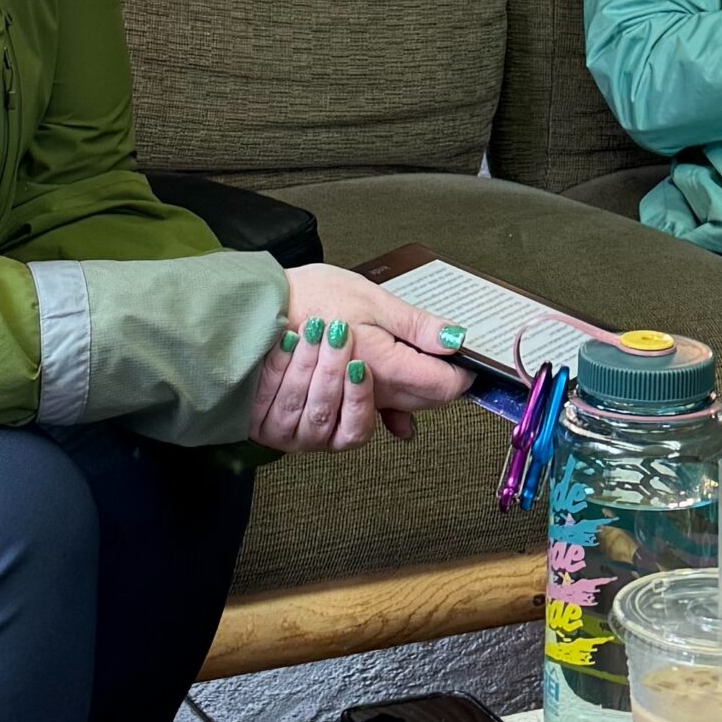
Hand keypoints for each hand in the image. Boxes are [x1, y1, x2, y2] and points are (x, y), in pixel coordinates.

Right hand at [247, 266, 474, 452]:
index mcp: (384, 366)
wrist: (256, 314)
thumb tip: (457, 338)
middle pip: (426, 403)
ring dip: (410, 392)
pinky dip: (379, 408)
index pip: (444, 387)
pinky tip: (379, 392)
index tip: (466, 357)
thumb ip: (416, 325)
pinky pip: (363, 423)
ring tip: (399, 361)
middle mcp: (368, 398)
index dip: (462, 372)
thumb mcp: (370, 299)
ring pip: (402, 413)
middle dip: (438, 379)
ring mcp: (348, 409)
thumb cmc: (308, 298)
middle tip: (437, 351)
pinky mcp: (326, 417)